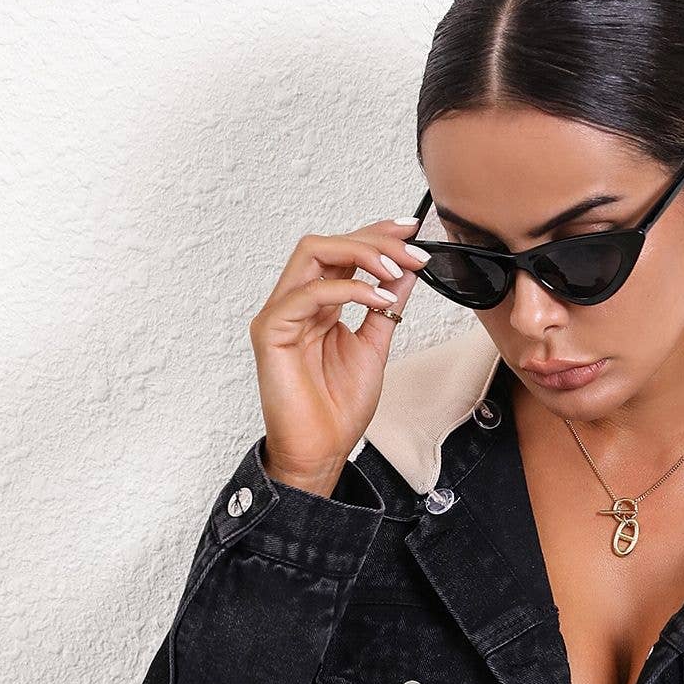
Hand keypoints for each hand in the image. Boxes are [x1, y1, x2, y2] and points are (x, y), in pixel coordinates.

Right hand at [247, 217, 429, 494]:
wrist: (321, 451)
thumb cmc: (338, 408)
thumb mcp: (374, 347)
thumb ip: (385, 307)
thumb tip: (406, 272)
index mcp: (318, 304)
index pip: (341, 252)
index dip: (375, 234)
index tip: (412, 231)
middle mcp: (296, 302)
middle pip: (326, 244)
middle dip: (373, 240)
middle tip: (412, 251)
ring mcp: (280, 314)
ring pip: (313, 253)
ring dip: (361, 254)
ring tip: (397, 270)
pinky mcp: (271, 330)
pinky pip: (308, 293)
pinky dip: (348, 288)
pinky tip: (379, 299)